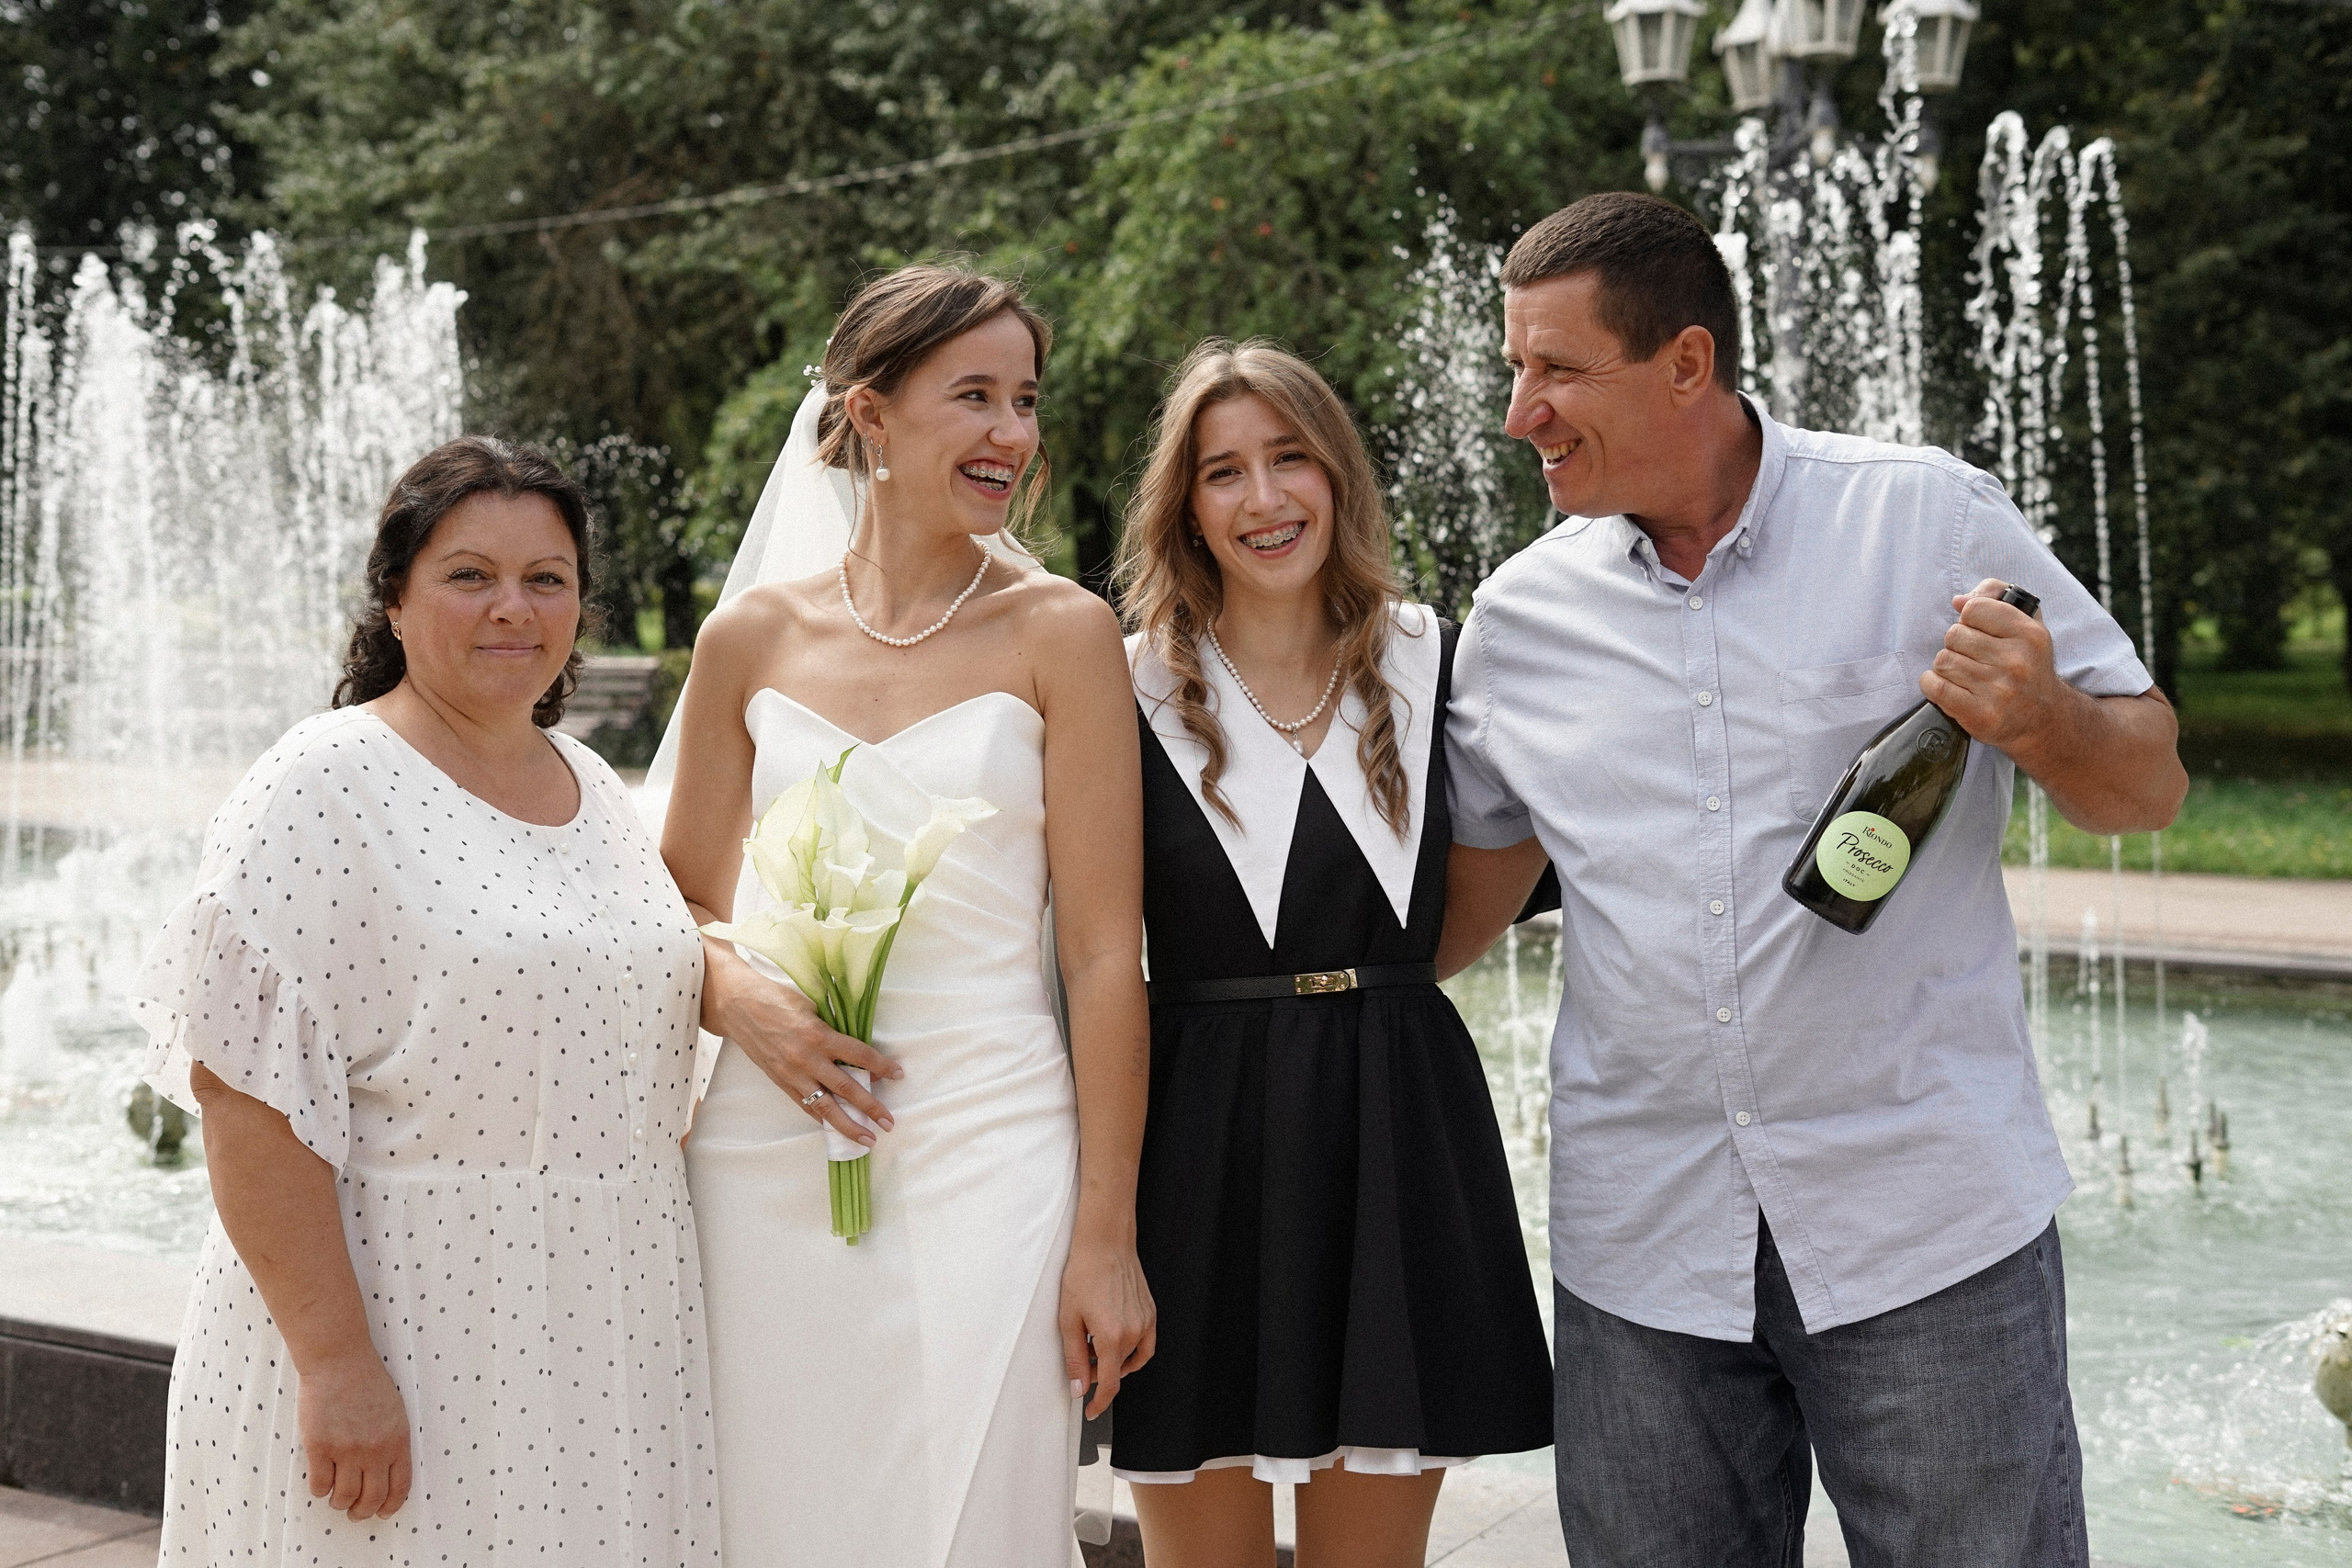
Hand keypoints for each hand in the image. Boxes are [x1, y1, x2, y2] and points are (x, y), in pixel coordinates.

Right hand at [298, 1349, 410, 1521]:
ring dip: (339, 1503)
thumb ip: (392, 1442)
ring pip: (344, 1497)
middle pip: (371, 1499)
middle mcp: (375, 1449)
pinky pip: (319, 1485)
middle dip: (362, 1512)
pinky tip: (321, 1479)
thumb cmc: (366, 1383)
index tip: (382, 1512)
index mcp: (397, 1440)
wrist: (339, 1361)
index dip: (390, 1506)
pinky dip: (319, 1490)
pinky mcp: (319, 1446)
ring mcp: (347, 1449)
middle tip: (354, 1511)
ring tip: (336, 1496)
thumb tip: (386, 1474)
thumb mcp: (394, 1412)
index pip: (399, 1487)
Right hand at [709, 956, 900, 1145]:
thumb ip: (832, 1029)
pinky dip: (822, 1119)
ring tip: (867, 1139)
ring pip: (826, 1107)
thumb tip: (856, 1051)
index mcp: (818, 1035)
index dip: (882, 1066)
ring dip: (848, 1125)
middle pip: (847, 1088)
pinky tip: (836, 1130)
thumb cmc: (777, 999)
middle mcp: (807, 1058)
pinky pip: (805, 1106)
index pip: (859, 1055)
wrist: (738, 1006)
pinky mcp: (780, 1082)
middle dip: (871, 1107)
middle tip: (890, 1122)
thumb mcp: (811, 1007)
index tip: (899, 1075)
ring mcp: (792, 1074)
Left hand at [1059, 1229, 1155, 1419]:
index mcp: (1112, 1337)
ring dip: (1114, 1361)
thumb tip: (1078, 1387)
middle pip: (1118, 1370)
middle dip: (1098, 1373)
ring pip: (1131, 1357)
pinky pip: (1145, 1343)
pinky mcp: (1150, 1312)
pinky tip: (1117, 1341)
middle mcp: (1134, 1332)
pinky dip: (1132, 1351)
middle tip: (1080, 1360)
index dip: (1099, 1402)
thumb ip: (1073, 1358)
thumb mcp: (1068, 1319)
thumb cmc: (1084, 1273)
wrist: (1105, 1243)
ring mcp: (1145, 1322)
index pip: (1110, 1383)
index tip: (1091, 1410)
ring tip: (1094, 1346)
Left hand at [1920, 578, 2064, 754]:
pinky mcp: (1981, 715)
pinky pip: (1935, 686)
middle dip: (1957, 645)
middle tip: (1973, 658)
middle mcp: (2017, 662)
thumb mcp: (2026, 624)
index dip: (1969, 619)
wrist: (2042, 719)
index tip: (1979, 631)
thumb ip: (1995, 598)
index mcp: (2029, 634)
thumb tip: (1958, 600)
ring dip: (1946, 667)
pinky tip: (1947, 687)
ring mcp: (1999, 691)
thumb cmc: (2028, 666)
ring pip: (1943, 660)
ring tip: (1965, 675)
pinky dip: (1932, 684)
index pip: (1973, 608)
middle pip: (1954, 635)